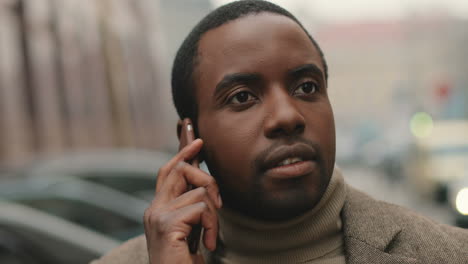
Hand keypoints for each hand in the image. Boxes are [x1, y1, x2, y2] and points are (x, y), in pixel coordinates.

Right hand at [144, 139, 221, 263]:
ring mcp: (158, 216)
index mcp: (158, 209)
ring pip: (199, 192)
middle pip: (181, 170)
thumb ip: (191, 207)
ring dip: (213, 215)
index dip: (183, 153)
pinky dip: (212, 226)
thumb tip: (206, 186)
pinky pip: (202, 209)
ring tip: (209, 236)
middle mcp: (154, 209)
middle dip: (207, 180)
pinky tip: (207, 244)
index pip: (167, 171)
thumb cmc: (184, 261)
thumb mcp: (190, 229)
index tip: (198, 141)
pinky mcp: (167, 224)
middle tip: (218, 203)